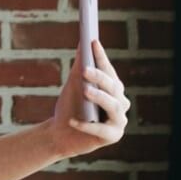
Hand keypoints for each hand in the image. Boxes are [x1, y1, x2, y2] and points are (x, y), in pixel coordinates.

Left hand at [49, 39, 129, 157]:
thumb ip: (80, 67)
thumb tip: (82, 44)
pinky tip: (73, 121)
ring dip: (99, 97)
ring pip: (113, 106)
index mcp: (113, 88)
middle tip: (85, 70)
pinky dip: (87, 125)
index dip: (101, 57)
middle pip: (113, 87)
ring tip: (85, 91)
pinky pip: (101, 129)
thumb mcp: (73, 86)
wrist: (60, 134)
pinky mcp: (113, 136)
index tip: (93, 42)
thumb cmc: (70, 107)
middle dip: (100, 77)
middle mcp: (120, 102)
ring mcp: (119, 120)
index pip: (109, 70)